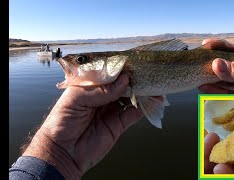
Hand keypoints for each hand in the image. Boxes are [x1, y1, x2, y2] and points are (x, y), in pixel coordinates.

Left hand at [22, 74, 143, 178]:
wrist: (62, 152)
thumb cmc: (62, 121)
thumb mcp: (77, 98)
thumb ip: (101, 90)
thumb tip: (124, 79)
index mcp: (89, 87)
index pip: (108, 75)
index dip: (120, 69)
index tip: (134, 63)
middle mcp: (101, 97)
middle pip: (121, 85)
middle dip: (134, 79)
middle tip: (148, 72)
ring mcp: (111, 111)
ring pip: (130, 98)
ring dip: (142, 92)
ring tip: (154, 85)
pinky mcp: (118, 125)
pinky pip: (134, 114)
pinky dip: (144, 108)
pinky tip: (154, 101)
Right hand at [198, 38, 233, 93]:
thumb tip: (216, 64)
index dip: (221, 47)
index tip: (206, 45)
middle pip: (228, 67)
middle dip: (212, 64)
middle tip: (197, 61)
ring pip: (225, 83)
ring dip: (211, 80)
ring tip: (197, 76)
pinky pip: (227, 98)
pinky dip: (215, 93)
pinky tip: (205, 88)